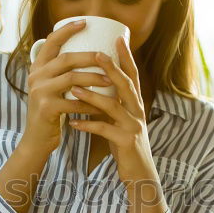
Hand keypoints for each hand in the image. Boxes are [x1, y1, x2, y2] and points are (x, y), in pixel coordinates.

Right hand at [23, 19, 108, 154]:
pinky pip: (74, 102)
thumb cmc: (51, 111)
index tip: (85, 22)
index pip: (51, 42)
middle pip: (65, 59)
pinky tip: (102, 106)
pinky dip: (90, 104)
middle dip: (89, 56)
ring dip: (93, 79)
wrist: (37, 139)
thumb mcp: (50, 87)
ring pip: (71, 79)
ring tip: (110, 81)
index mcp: (38, 67)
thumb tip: (89, 54)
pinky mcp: (46, 108)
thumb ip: (60, 72)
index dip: (67, 30)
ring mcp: (39, 92)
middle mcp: (36, 76)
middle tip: (107, 57)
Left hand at [67, 35, 157, 189]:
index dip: (126, 57)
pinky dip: (88, 125)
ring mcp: (133, 126)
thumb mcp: (121, 121)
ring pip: (113, 106)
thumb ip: (112, 104)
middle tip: (97, 53)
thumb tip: (94, 86)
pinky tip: (73, 123)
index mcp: (136, 104)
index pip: (133, 76)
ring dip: (93, 96)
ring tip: (75, 88)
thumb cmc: (126, 145)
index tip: (118, 38)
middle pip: (126, 85)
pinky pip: (105, 130)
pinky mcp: (126, 142)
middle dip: (112, 68)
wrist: (140, 174)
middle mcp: (138, 111)